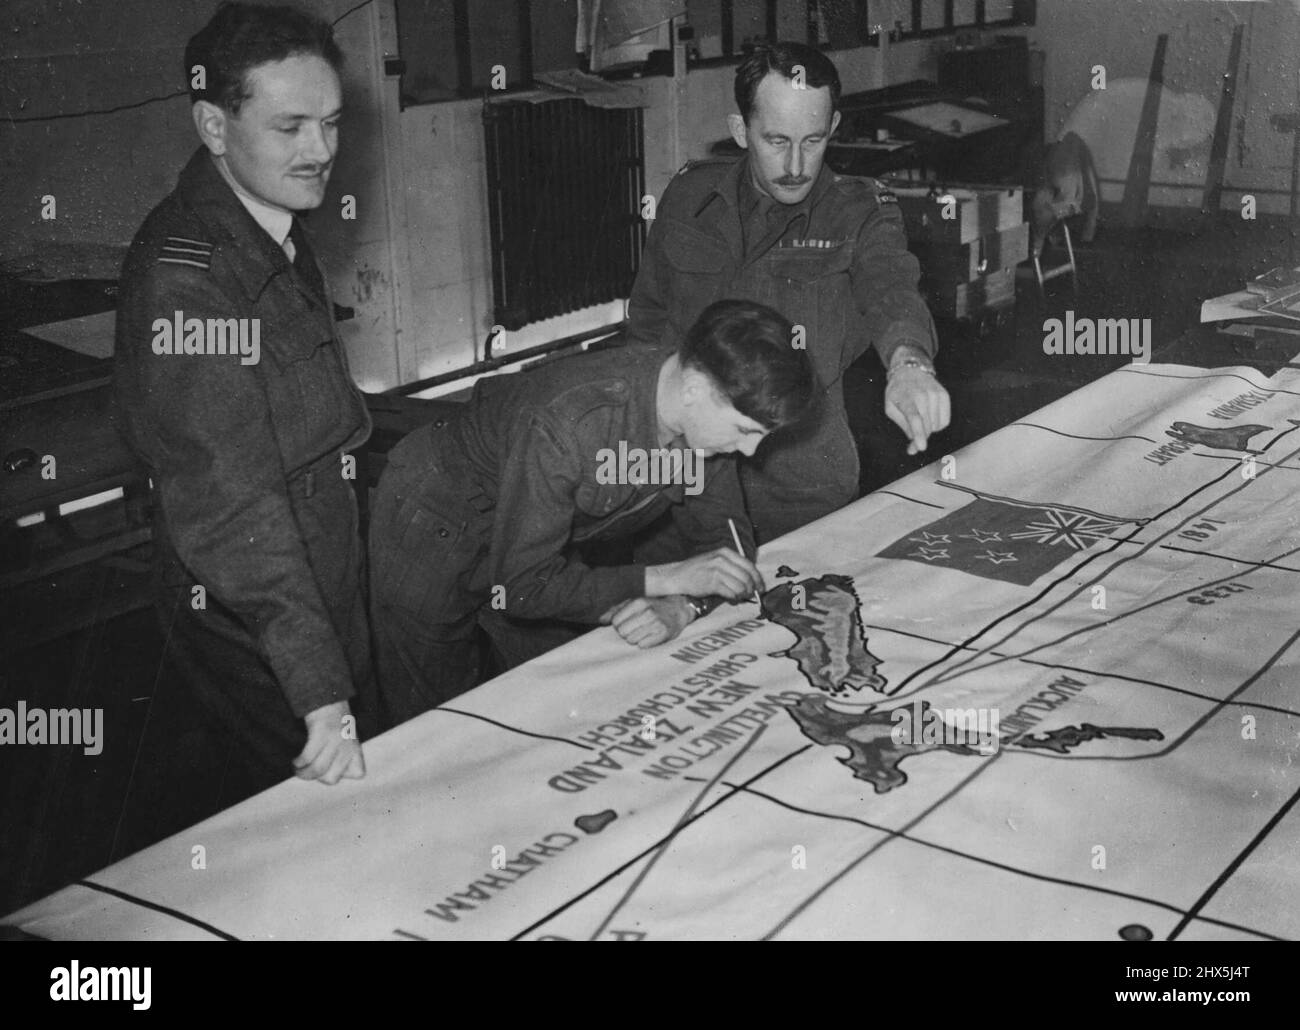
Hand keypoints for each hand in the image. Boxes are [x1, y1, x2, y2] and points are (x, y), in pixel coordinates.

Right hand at [294, 700, 365, 784]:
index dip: (342, 774)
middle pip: (332, 778)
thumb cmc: (331, 723)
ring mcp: (336, 738)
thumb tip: (324, 777)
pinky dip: (298, 762)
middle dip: (315, 778)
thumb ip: (340, 758)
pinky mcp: (322, 732)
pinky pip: (308, 756)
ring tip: (297, 769)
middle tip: (306, 771)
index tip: (329, 767)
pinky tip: (295, 760)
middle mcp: (348, 744)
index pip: (358, 773)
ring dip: (303, 773)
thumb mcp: (344, 740)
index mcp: (356, 747)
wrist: (325, 697)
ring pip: (318, 769)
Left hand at [603, 596, 693, 647]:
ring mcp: (657, 623)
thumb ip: (615, 610)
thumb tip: (601, 620)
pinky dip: (645, 643)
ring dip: (635, 638)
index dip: (619, 624)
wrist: (678, 609)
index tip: (627, 622)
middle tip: (636, 628)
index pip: (616, 622)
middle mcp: (647, 612)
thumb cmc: (652, 606)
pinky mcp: (664, 634)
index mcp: (638, 602)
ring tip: (643, 632)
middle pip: (622, 632)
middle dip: (626, 632)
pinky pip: (643, 646)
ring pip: (632, 640)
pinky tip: (650, 636)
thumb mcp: (634, 603)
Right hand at [646, 547, 763, 599]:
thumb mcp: (715, 561)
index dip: (757, 578)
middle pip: (747, 576)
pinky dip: (734, 599)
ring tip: (738, 597)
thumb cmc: (697, 571)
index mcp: (725, 552)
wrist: (677, 576)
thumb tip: (751, 580)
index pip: (749, 565)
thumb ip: (732, 567)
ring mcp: (717, 571)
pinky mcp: (712, 583)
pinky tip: (731, 599)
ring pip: (741, 586)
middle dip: (751, 588)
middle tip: (751, 595)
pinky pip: (731, 593)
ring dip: (742, 595)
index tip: (760, 587)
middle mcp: (722, 559)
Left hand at [884, 363, 950, 455]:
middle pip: (926, 427)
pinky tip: (929, 417)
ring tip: (919, 419)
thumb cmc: (898, 392)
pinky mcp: (945, 396)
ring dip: (928, 430)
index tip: (921, 447)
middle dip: (920, 438)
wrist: (910, 370)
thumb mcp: (891, 408)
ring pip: (936, 426)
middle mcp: (923, 396)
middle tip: (913, 444)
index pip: (914, 419)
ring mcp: (936, 395)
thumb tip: (914, 445)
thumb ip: (902, 426)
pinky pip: (945, 421)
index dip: (918, 435)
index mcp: (907, 399)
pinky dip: (937, 425)